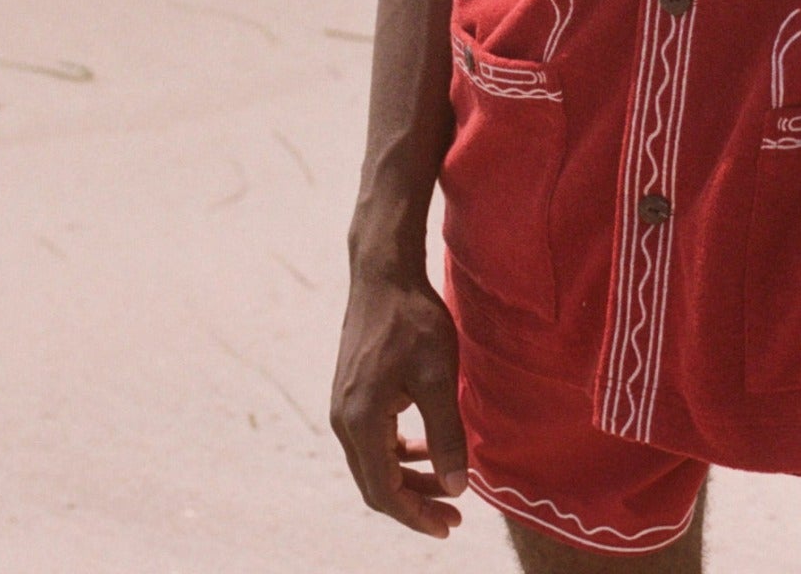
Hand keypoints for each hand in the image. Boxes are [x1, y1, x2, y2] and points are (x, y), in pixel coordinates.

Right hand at [330, 262, 469, 537]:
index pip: (384, 493)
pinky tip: (426, 447)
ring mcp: (344, 407)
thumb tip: (456, 488)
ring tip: (446, 487)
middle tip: (454, 516)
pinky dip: (399, 454)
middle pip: (376, 485)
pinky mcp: (352, 394)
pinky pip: (373, 440)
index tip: (449, 527)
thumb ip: (446, 435)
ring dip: (408, 480)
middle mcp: (344, 421)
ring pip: (374, 464)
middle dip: (414, 504)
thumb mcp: (439, 377)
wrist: (384, 273)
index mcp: (360, 423)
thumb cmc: (413, 320)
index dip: (416, 516)